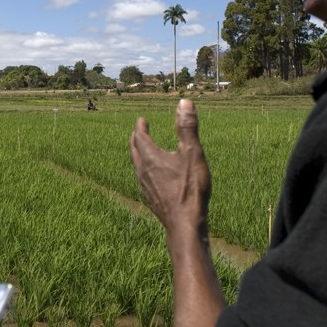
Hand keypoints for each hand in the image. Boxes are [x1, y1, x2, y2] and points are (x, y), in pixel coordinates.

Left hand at [129, 99, 211, 237]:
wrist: (184, 225)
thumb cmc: (189, 189)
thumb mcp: (192, 153)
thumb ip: (187, 127)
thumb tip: (183, 102)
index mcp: (150, 157)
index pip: (139, 136)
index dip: (140, 127)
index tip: (142, 120)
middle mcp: (143, 170)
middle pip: (134, 150)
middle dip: (136, 139)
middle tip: (138, 132)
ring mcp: (145, 186)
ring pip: (137, 166)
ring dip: (139, 155)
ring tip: (145, 151)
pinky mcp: (150, 199)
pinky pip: (143, 179)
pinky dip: (145, 170)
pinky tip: (153, 177)